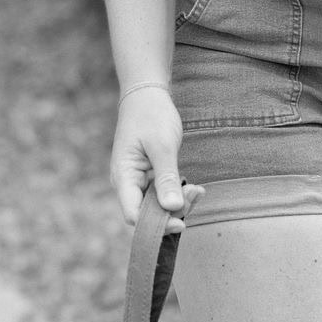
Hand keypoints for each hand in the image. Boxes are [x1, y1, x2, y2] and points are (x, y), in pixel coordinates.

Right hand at [110, 86, 202, 231]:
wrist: (147, 96)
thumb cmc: (151, 116)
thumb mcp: (162, 146)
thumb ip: (166, 178)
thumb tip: (172, 208)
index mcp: (124, 178)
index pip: (134, 215)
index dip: (156, 225)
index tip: (181, 223)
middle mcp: (128, 184)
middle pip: (147, 215)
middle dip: (172, 212)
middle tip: (196, 194)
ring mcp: (139, 182)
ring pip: (158, 206)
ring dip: (179, 203)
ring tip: (198, 190)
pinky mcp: (150, 178)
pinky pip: (164, 195)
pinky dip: (179, 194)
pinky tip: (194, 187)